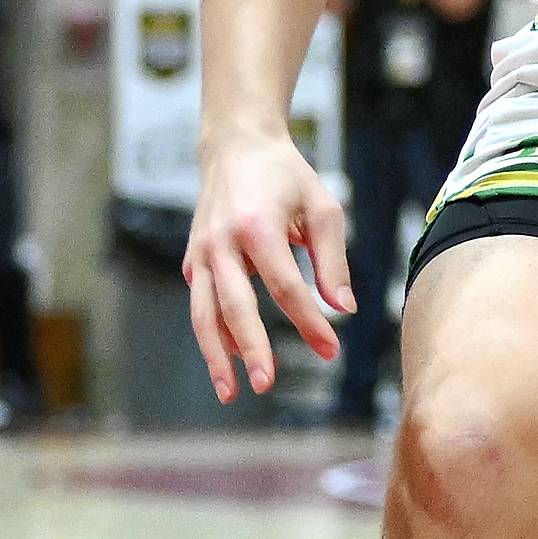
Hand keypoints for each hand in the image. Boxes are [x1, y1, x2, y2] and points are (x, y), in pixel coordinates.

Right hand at [185, 129, 351, 401]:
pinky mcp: (193, 259)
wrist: (236, 146)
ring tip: (231, 392)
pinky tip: (229, 361)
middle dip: (251, 349)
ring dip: (215, 356)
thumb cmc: (286, 177)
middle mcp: (221, 242)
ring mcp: (201, 252)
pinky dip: (213, 334)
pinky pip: (202, 304)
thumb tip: (344, 308)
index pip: (284, 286)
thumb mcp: (322, 208)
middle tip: (266, 385)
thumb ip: (333, 259)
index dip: (308, 321)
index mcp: (256, 226)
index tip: (331, 350)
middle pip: (235, 306)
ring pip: (204, 313)